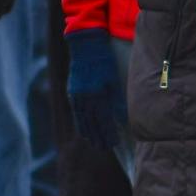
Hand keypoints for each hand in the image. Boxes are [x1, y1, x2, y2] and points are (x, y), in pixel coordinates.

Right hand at [64, 28, 124, 149]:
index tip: (113, 143)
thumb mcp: (114, 81)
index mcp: (96, 96)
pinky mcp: (72, 92)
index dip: (108, 133)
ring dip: (87, 132)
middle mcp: (84, 99)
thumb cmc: (103, 62)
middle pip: (91, 123)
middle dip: (98, 136)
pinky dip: (79, 122)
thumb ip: (117, 102)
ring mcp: (76, 96)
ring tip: (92, 142)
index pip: (103, 120)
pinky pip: (76, 112)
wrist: (85, 48)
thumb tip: (124, 119)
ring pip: (82, 119)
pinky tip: (83, 128)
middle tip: (103, 148)